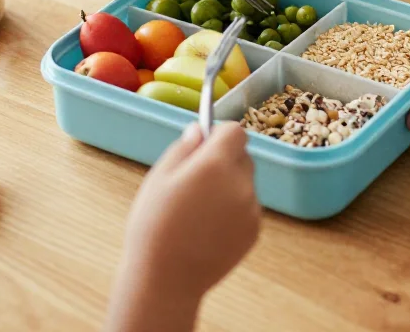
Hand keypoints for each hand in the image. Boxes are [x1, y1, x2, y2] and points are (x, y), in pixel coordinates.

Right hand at [106, 123, 260, 330]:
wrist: (167, 279)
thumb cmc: (154, 226)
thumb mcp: (158, 178)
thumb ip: (183, 148)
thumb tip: (199, 129)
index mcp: (214, 164)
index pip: (235, 132)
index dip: (220, 134)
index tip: (205, 145)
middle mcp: (240, 183)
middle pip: (243, 156)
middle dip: (225, 160)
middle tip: (196, 180)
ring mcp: (250, 209)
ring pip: (245, 183)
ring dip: (229, 186)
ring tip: (198, 210)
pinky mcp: (254, 231)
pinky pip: (247, 208)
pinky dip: (234, 210)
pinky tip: (208, 228)